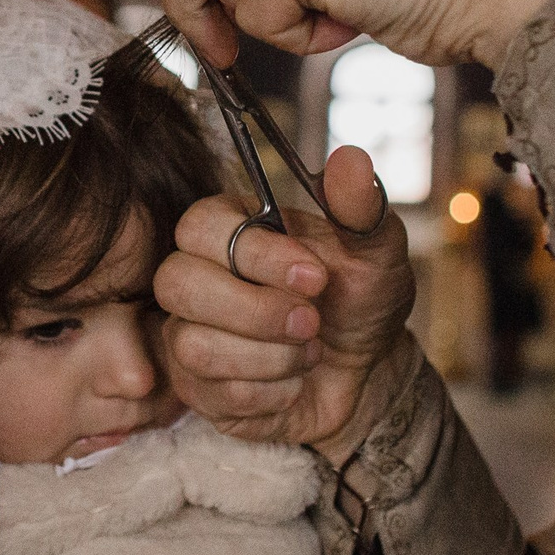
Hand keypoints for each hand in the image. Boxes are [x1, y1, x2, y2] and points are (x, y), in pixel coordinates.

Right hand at [157, 145, 419, 463]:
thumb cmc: (361, 300)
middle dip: (255, 311)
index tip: (317, 277)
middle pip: (177, 283)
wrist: (369, 371)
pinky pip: (215, 395)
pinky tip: (294, 381)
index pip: (201, 226)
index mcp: (230, 229)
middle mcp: (196, 276)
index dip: (256, 255)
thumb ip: (360, 207)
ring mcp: (188, 333)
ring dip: (271, 357)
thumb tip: (350, 160)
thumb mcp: (377, 250)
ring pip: (194, 346)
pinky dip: (272, 392)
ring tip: (310, 351)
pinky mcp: (197, 388)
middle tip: (312, 322)